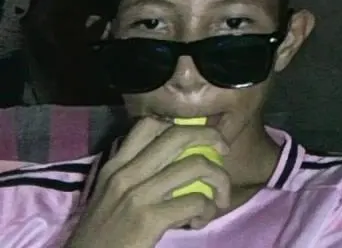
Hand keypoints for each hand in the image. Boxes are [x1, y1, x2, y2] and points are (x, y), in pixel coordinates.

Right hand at [65, 117, 231, 247]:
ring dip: (219, 180)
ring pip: (196, 165)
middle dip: (211, 136)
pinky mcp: (148, 219)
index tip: (198, 139)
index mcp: (115, 166)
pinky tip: (198, 222)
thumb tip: (175, 161)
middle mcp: (125, 174)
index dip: (182, 125)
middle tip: (224, 151)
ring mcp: (137, 195)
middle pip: (178, 134)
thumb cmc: (101, 233)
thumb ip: (136, 175)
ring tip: (219, 199)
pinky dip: (208, 211)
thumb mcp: (109, 195)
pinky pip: (196, 201)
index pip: (149, 124)